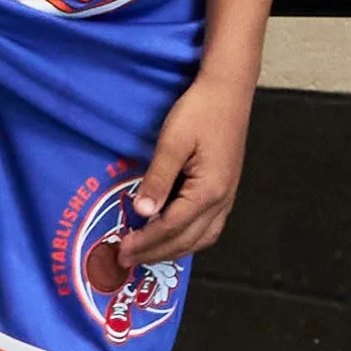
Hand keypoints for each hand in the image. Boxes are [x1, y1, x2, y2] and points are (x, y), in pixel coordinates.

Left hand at [115, 75, 253, 268]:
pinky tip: (173, 235)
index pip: (171, 228)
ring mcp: (227, 197)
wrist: (229, 90)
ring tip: (147, 253)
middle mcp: (222, 200)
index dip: (145, 243)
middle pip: (187, 240)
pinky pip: (208, 227)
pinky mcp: (226, 190)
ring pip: (201, 239)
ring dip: (173, 250)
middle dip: (155, 253)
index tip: (121, 251)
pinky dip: (188, 239)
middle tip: (127, 260)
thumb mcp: (172, 142)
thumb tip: (143, 212)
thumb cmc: (200, 111)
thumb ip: (158, 179)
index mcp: (209, 191)